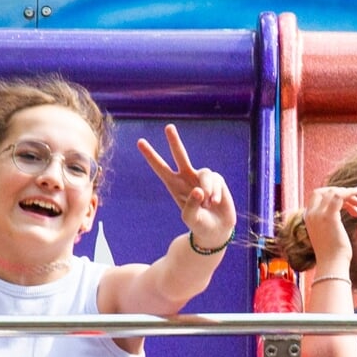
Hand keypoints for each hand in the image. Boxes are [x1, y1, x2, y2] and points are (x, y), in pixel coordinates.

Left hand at [138, 124, 234, 252]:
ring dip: (208, 189)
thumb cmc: (199, 224)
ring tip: (208, 204)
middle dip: (174, 141)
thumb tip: (199, 189)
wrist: (216, 229)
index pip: (160, 168)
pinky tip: (215, 202)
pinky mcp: (216, 179)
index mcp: (174, 185)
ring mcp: (201, 177)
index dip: (151, 155)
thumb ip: (192, 205)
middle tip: (168, 127)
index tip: (140, 142)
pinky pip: (215, 180)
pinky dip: (215, 192)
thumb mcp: (191, 218)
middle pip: (180, 155)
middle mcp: (187, 177)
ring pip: (204, 173)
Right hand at [303, 185, 356, 278]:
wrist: (332, 264)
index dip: (330, 194)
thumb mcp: (326, 234)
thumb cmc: (332, 253)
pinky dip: (350, 193)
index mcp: (308, 218)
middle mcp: (311, 214)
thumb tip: (336, 219)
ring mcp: (318, 215)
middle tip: (355, 200)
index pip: (316, 196)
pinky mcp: (329, 217)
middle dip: (339, 192)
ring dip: (348, 194)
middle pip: (323, 191)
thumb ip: (327, 223)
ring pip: (332, 193)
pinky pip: (339, 197)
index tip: (345, 201)